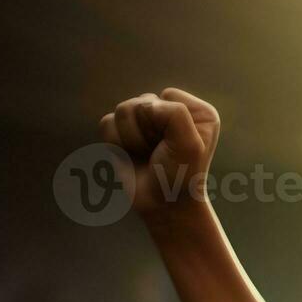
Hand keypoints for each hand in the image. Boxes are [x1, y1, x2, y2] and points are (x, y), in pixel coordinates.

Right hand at [100, 88, 219, 219]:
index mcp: (195, 111)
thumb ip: (174, 114)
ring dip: (131, 139)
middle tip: (159, 153)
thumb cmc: (180, 176)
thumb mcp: (189, 144)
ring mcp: (146, 121)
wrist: (163, 205)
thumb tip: (142, 106)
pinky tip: (131, 156)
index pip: (167, 96)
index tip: (175, 146)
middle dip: (146, 132)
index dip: (165, 121)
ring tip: (146, 155)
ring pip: (121, 110)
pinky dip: (116, 143)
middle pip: (141, 102)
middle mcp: (171, 111)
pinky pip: (106, 123)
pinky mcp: (123, 132)